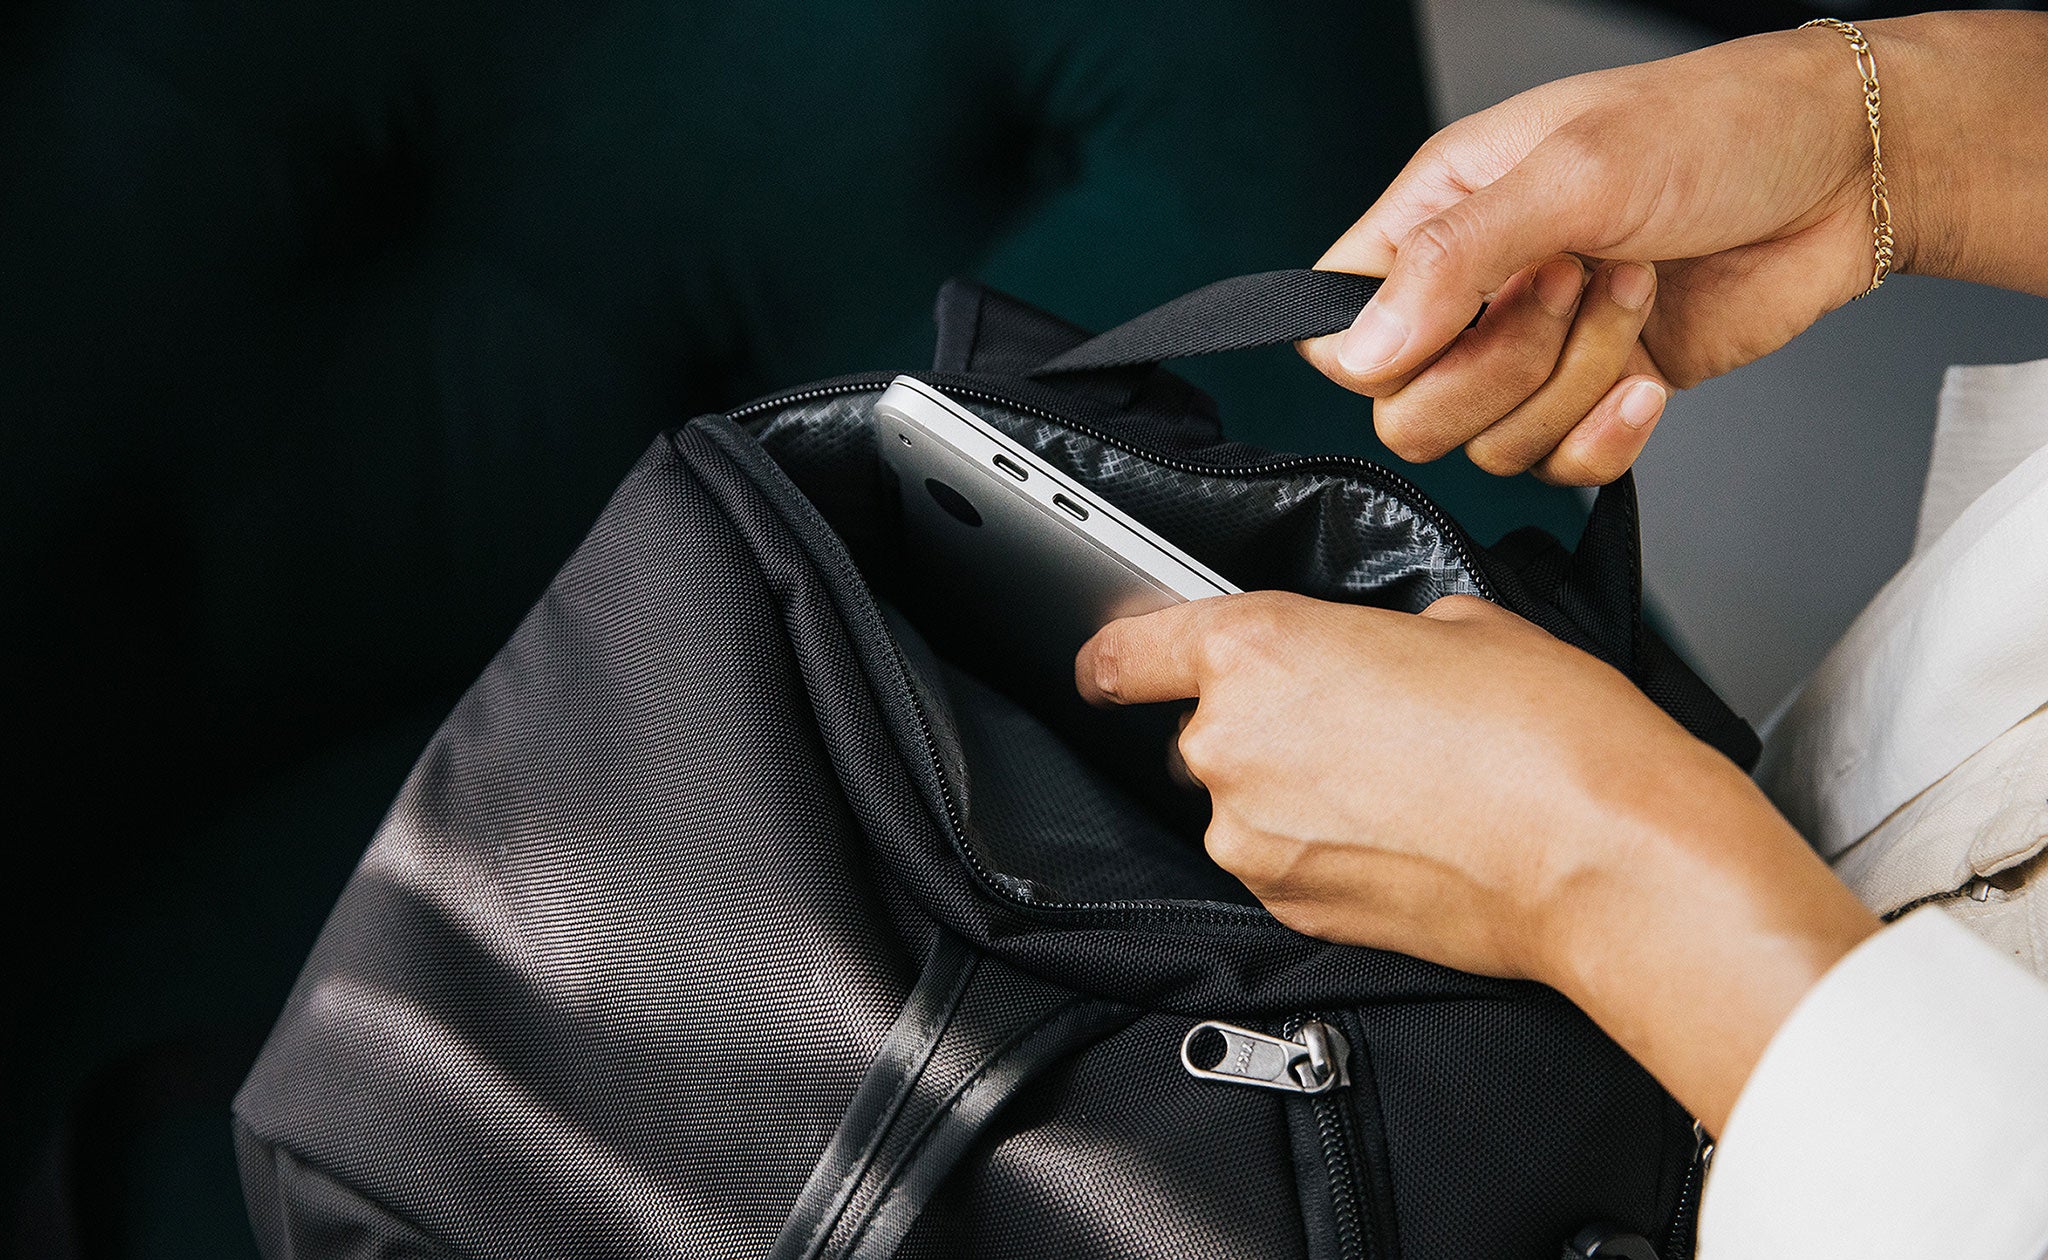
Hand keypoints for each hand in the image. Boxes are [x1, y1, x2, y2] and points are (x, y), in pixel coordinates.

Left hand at [1075, 592, 1877, 1129]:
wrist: (1605, 857)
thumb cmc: (1552, 733)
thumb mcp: (1462, 625)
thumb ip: (1375, 635)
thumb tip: (1370, 656)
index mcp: (1259, 650)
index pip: (1129, 651)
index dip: (1115, 655)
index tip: (1106, 663)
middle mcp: (1232, 746)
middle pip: (1206, 729)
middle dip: (1265, 724)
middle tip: (1362, 722)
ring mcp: (1253, 838)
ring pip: (1244, 801)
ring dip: (1295, 791)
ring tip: (1403, 784)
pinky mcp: (1290, 907)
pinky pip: (1280, 861)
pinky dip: (1322, 848)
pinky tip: (1403, 832)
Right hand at [1298, 22, 1913, 483]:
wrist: (1845, 171)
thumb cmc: (1714, 128)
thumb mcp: (1571, 171)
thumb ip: (1454, 262)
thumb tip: (1361, 350)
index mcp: (1433, 219)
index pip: (1335, 333)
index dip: (1379, 353)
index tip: (1459, 310)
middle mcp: (1470, 294)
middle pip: (1408, 413)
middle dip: (1499, 369)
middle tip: (1569, 285)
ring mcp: (1533, 354)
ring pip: (1489, 446)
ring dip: (1575, 380)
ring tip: (1636, 290)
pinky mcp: (1594, 396)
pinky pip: (1558, 468)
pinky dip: (1605, 438)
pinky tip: (1649, 379)